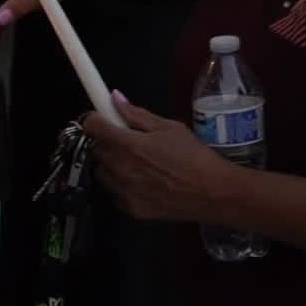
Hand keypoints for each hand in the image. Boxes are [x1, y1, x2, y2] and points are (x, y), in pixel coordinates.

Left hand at [82, 91, 242, 222]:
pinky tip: (143, 181)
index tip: (101, 118)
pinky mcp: (129, 208)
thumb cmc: (194, 156)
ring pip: (102, 171)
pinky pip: (114, 192)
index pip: (91, 126)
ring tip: (136, 162)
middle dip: (105, 141)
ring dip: (111, 163)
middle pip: (95, 149)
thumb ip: (137, 114)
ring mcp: (122, 191)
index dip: (94, 119)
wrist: (213, 193)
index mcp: (127, 144)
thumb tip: (114, 97)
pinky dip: (122, 184)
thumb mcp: (169, 127)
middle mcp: (119, 168)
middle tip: (126, 139)